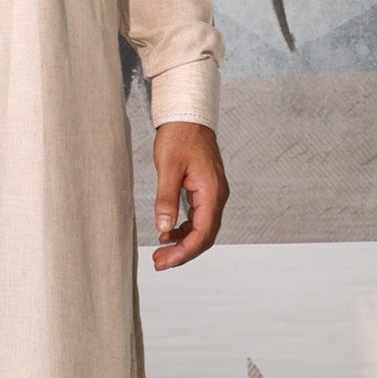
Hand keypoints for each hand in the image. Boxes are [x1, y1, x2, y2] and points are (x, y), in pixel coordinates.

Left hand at [151, 121, 227, 267]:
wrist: (188, 116)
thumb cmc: (179, 136)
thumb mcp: (168, 167)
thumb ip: (166, 198)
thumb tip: (164, 227)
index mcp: (211, 192)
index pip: (202, 233)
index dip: (184, 252)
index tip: (164, 260)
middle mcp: (217, 195)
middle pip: (205, 236)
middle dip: (183, 252)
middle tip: (159, 262)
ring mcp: (213, 193)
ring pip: (202, 229)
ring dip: (183, 243)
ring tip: (161, 251)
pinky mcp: (205, 190)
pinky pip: (199, 218)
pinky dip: (184, 229)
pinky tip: (168, 233)